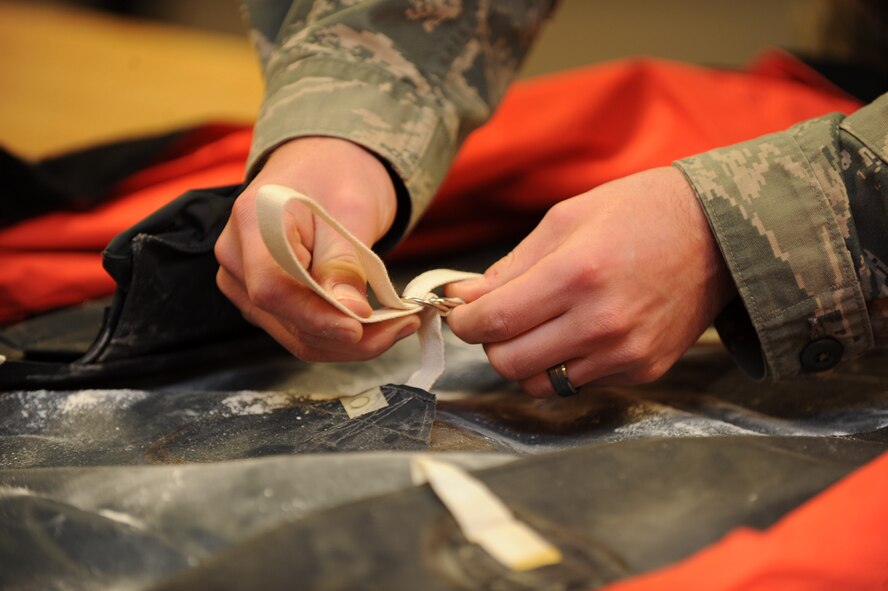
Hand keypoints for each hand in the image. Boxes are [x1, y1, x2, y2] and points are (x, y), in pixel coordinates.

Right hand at [215, 137, 419, 360]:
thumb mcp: (350, 209)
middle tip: (403, 324)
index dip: (315, 316)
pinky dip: (340, 335)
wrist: (323, 167)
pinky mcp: (264, 302)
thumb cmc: (336, 175)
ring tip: (398, 324)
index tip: (360, 327)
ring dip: (350, 343)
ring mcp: (245, 284)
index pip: (272, 288)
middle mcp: (237, 259)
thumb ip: (344, 262)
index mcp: (252, 221)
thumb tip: (352, 312)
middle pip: (286, 319)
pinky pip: (302, 332)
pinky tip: (377, 325)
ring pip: (297, 336)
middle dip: (348, 335)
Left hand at [446, 166, 735, 396]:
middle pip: (510, 362)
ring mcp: (625, 353)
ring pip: (540, 384)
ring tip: (537, 327)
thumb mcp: (566, 220)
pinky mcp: (643, 370)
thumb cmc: (638, 213)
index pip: (496, 321)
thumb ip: (512, 266)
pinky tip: (577, 332)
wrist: (718, 234)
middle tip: (497, 319)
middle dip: (490, 343)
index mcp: (577, 274)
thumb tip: (466, 296)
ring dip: (524, 360)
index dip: (466, 322)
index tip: (461, 313)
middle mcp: (601, 322)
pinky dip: (563, 364)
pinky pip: (578, 383)